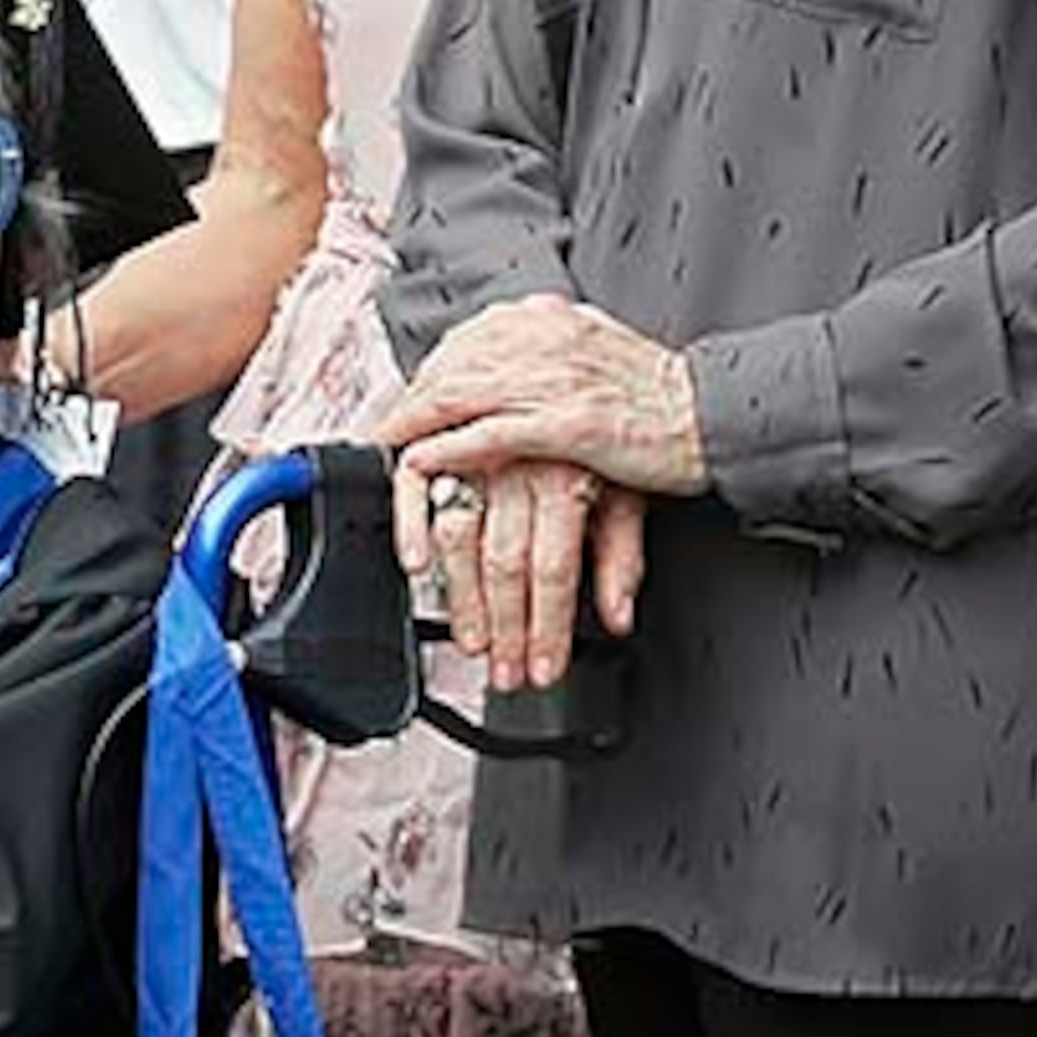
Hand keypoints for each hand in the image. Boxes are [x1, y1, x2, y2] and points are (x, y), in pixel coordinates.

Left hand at [381, 294, 710, 500]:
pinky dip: (449, 449)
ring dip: (414, 425)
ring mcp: (555, 379)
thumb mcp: (597, 352)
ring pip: (461, 396)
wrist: (714, 415)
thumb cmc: (661, 394)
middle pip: (454, 365)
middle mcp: (545, 338)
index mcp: (551, 318)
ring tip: (385, 446)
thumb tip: (511, 364)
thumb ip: (551, 350)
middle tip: (381, 429)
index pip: (469, 340)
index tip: (405, 400)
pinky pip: (491, 434)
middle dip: (410, 400)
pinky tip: (422, 461)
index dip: (429, 373)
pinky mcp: (567, 423)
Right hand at [390, 449, 643, 688]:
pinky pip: (413, 481)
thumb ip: (621, 554)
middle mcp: (520, 462)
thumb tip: (618, 618)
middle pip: (507, 562)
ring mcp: (476, 447)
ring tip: (472, 644)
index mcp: (567, 475)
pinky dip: (409, 525)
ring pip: (459, 534)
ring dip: (462, 599)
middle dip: (507, 629)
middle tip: (508, 674)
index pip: (554, 568)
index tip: (544, 669)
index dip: (547, 626)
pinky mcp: (441, 431)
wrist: (571, 362)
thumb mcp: (628, 488)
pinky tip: (416, 566)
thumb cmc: (601, 428)